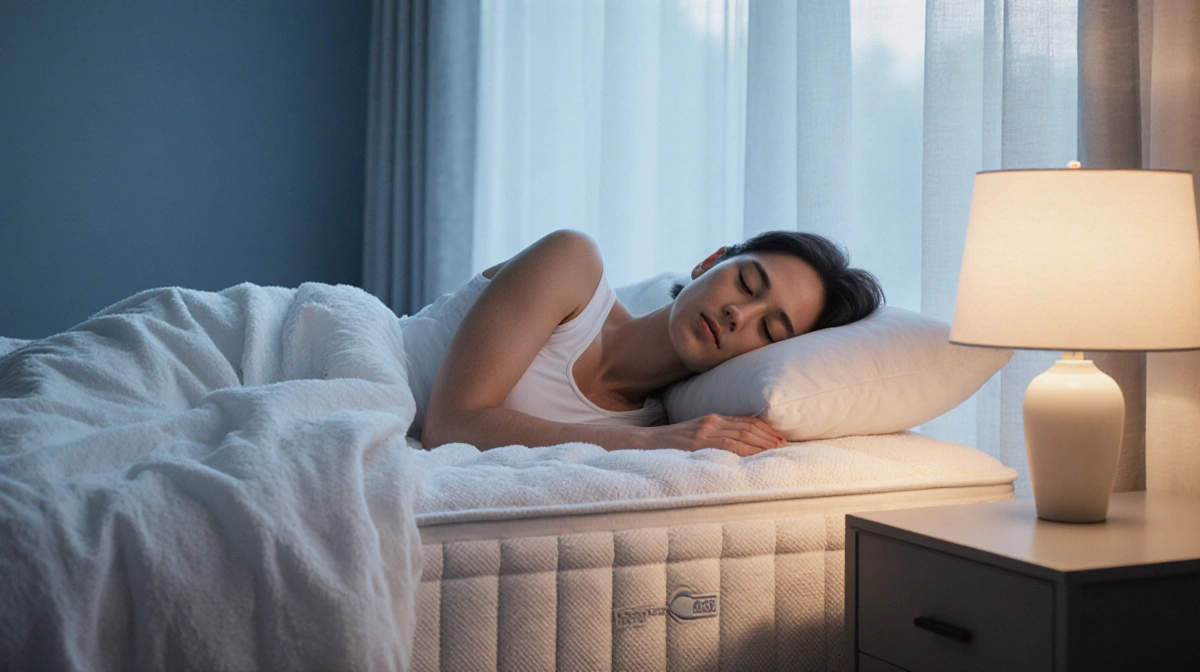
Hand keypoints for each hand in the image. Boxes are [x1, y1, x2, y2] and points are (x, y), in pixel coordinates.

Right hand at [646, 414, 787, 455]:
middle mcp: (711, 422)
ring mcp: (704, 432)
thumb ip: (714, 438)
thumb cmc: (671, 444)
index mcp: (712, 419)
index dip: (765, 429)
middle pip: (748, 427)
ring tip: (776, 451)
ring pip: (741, 436)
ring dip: (762, 444)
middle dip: (768, 436)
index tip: (779, 438)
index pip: (745, 421)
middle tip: (783, 446)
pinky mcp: (698, 443)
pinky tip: (756, 457)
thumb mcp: (695, 435)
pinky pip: (727, 446)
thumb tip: (738, 450)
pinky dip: (745, 451)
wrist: (645, 443)